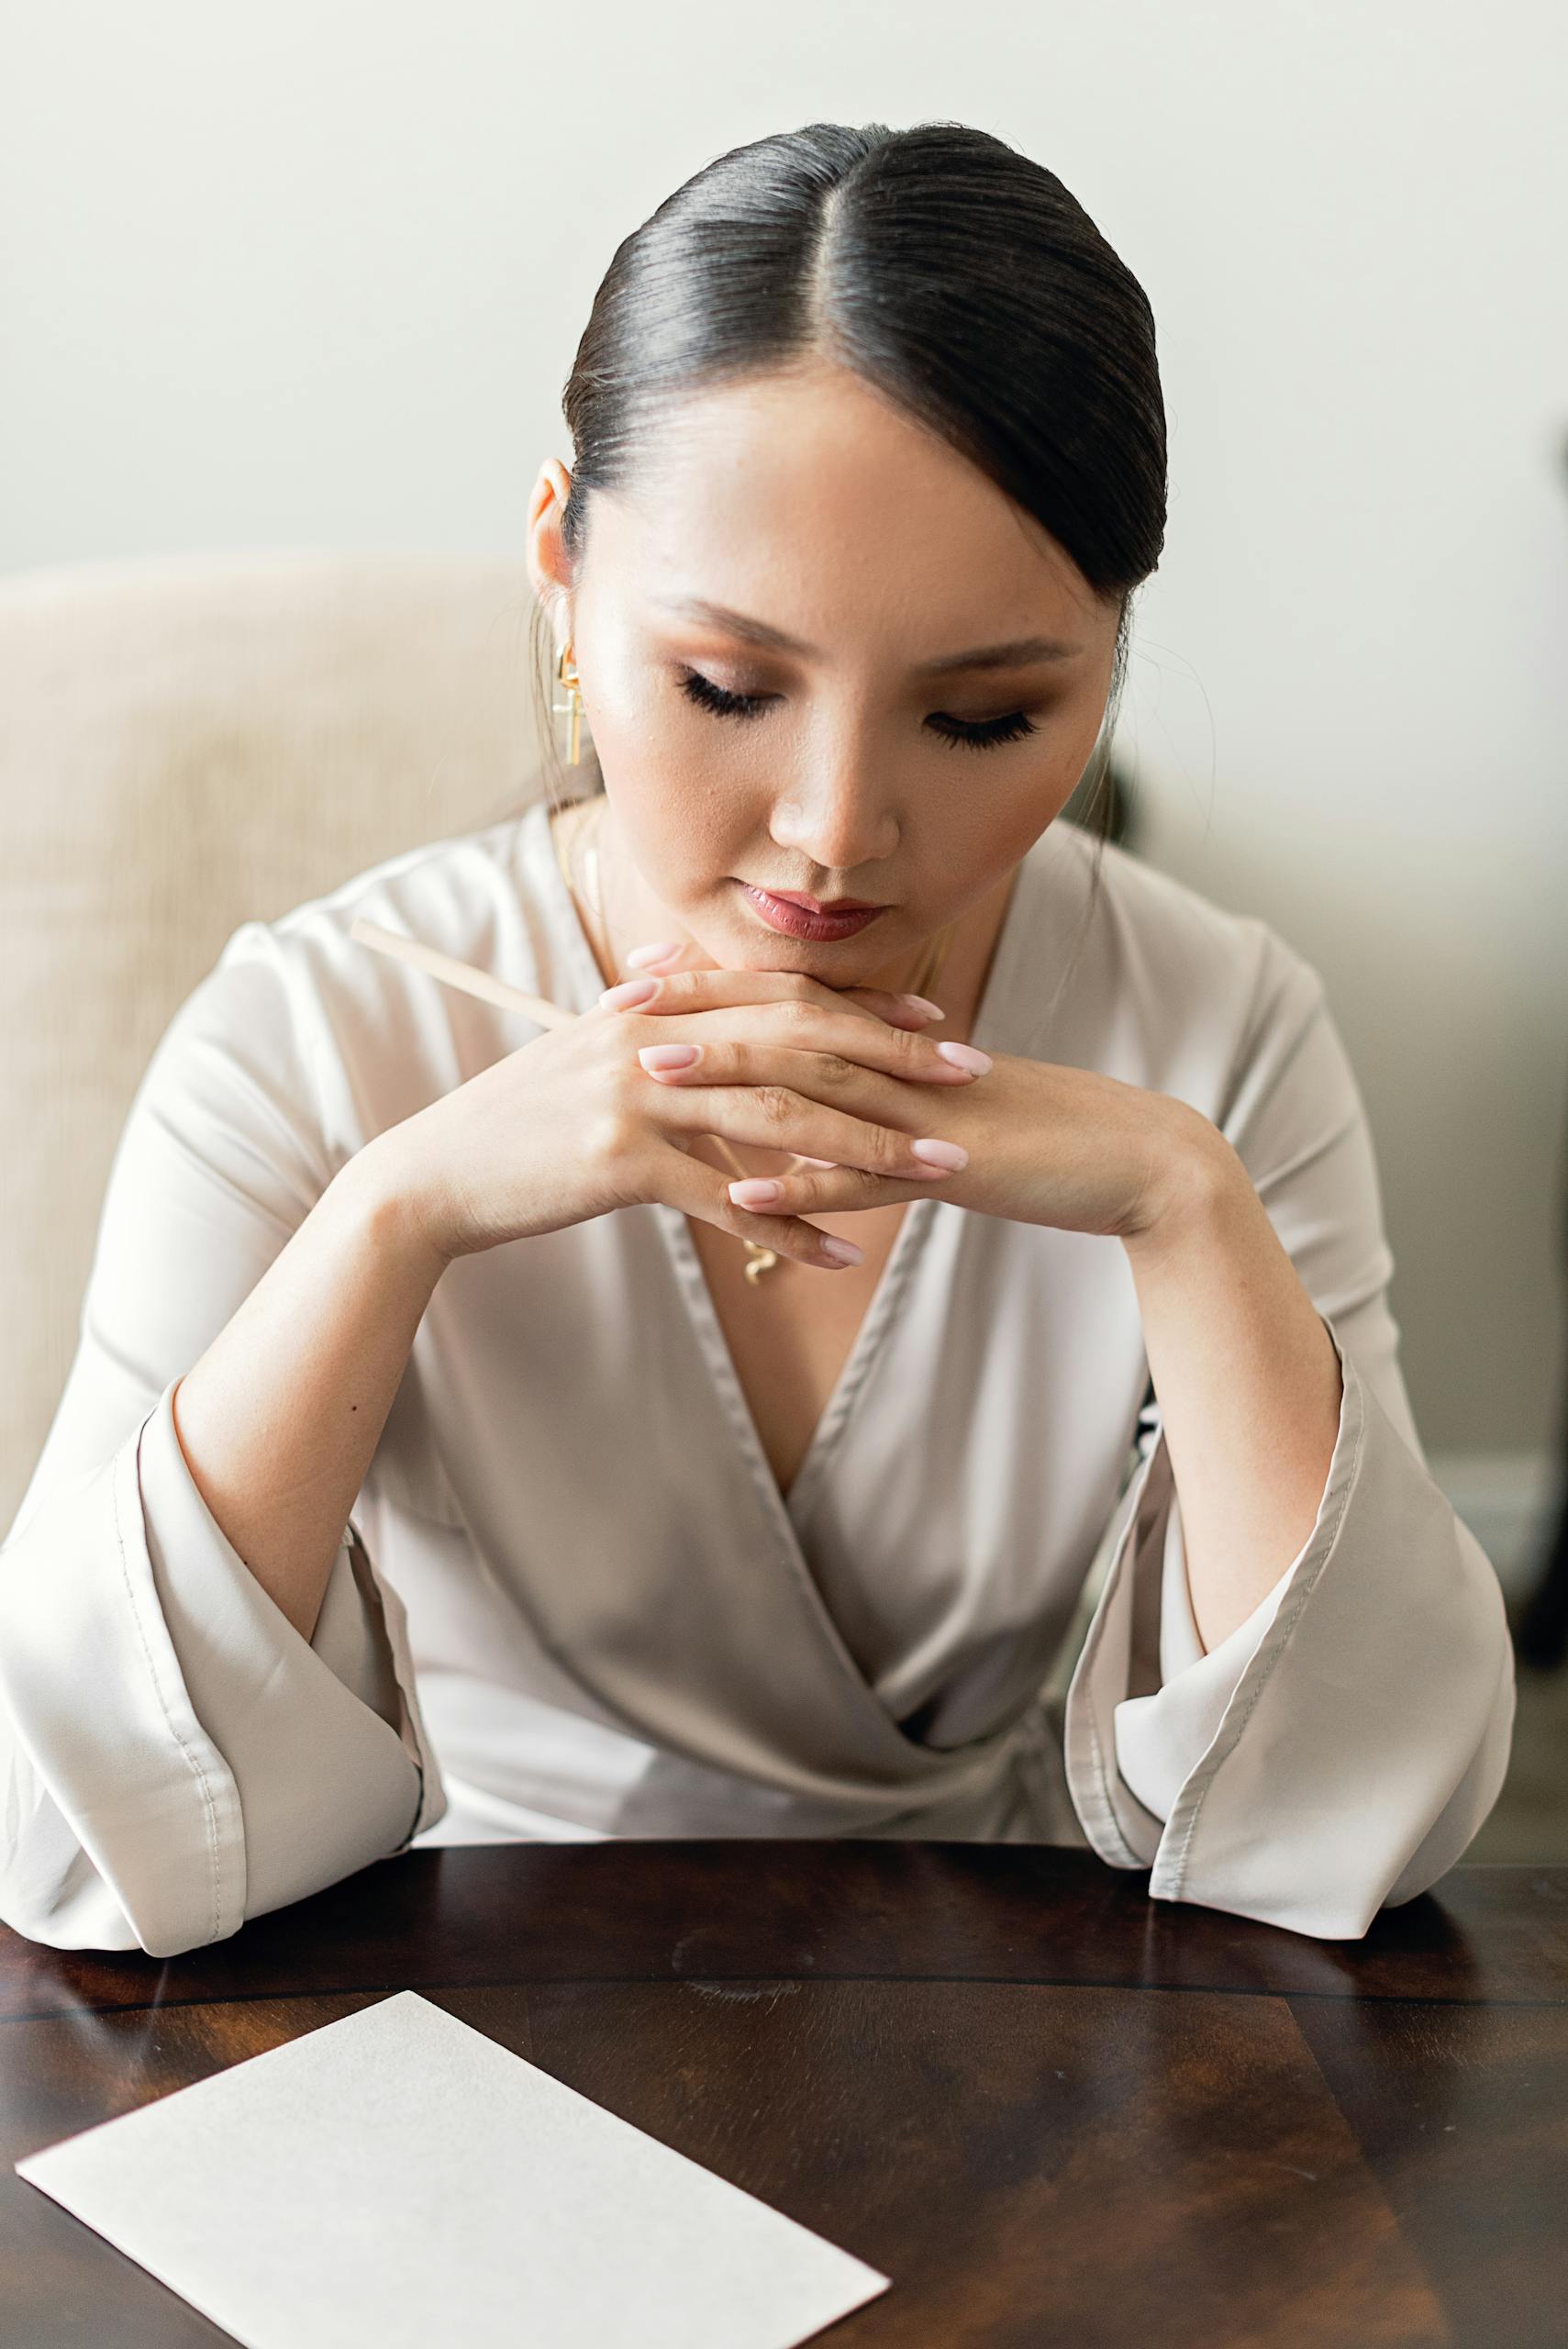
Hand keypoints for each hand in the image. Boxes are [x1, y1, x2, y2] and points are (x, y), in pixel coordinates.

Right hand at [371, 955, 970, 1268]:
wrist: (436, 1174)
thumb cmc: (519, 1120)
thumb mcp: (582, 1050)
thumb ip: (644, 1010)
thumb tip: (682, 980)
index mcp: (657, 1005)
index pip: (783, 995)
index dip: (864, 1006)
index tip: (935, 1020)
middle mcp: (655, 1035)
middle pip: (799, 1041)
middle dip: (894, 1061)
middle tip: (969, 1080)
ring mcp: (637, 1094)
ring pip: (779, 1117)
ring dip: (868, 1146)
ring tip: (937, 1170)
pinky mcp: (619, 1161)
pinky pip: (726, 1199)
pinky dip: (790, 1230)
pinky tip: (842, 1256)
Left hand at [614, 962, 1223, 1248]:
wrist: (1137, 1161)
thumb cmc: (1043, 1139)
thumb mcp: (947, 1113)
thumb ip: (878, 1104)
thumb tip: (810, 1113)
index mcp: (898, 1043)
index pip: (790, 1000)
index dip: (712, 987)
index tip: (639, 979)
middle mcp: (902, 1062)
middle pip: (783, 1025)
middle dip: (694, 1014)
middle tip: (612, 1008)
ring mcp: (924, 1112)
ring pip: (813, 1088)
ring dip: (726, 1081)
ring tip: (648, 1081)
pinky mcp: (952, 1169)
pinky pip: (865, 1179)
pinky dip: (799, 1187)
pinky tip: (739, 1199)